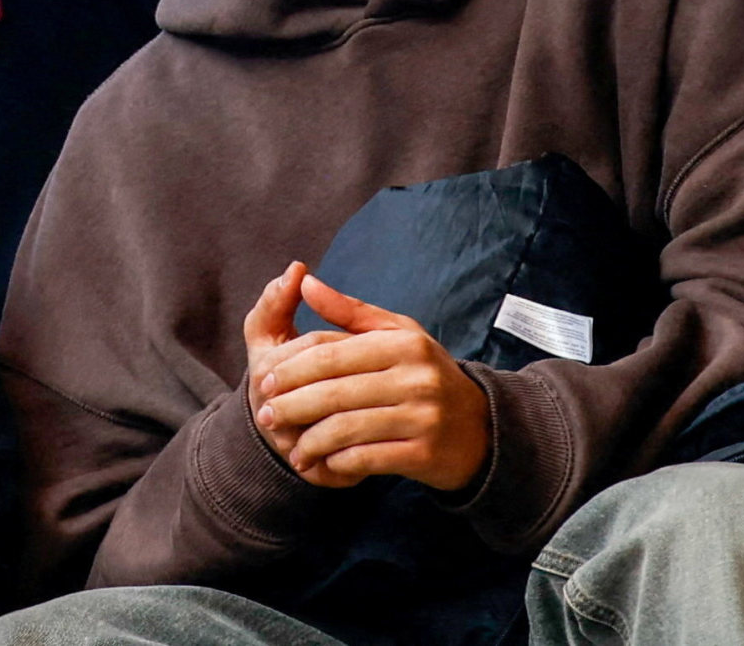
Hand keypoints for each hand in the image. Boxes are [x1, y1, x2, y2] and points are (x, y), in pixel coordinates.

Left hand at [241, 263, 491, 493]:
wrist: (480, 429)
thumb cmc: (426, 374)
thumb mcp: (396, 334)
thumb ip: (349, 311)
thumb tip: (303, 281)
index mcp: (402, 342)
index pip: (331, 353)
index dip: (291, 369)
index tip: (263, 381)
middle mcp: (415, 377)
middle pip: (334, 392)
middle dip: (292, 406)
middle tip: (265, 417)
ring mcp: (422, 417)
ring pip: (347, 428)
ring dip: (310, 441)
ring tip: (290, 449)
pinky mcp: (424, 454)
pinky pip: (368, 458)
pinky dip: (338, 462)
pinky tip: (322, 462)